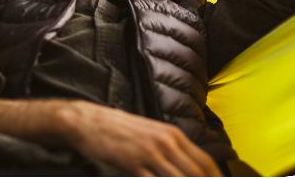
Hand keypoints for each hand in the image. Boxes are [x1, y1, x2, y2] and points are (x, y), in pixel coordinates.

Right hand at [58, 100, 221, 176]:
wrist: (88, 121)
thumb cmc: (118, 129)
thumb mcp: (150, 133)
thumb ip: (170, 148)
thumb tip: (187, 167)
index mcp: (172, 135)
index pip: (205, 163)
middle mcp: (165, 142)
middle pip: (197, 174)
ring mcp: (150, 154)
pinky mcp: (133, 164)